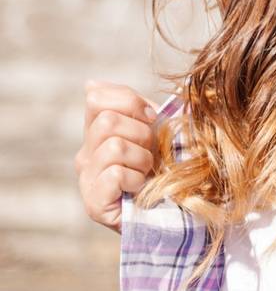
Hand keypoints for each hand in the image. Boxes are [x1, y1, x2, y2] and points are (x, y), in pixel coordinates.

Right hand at [75, 81, 157, 231]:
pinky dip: (137, 179)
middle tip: (151, 153)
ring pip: (114, 146)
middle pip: (107, 121)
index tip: (150, 119)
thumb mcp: (154, 128)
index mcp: (97, 131)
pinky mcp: (93, 204)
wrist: (176, 206)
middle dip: (141, 133)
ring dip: (143, 159)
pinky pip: (115, 174)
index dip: (131, 103)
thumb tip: (91, 84)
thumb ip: (131, 106)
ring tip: (147, 172)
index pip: (97, 98)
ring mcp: (86, 180)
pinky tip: (140, 188)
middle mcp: (85, 154)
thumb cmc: (166, 164)